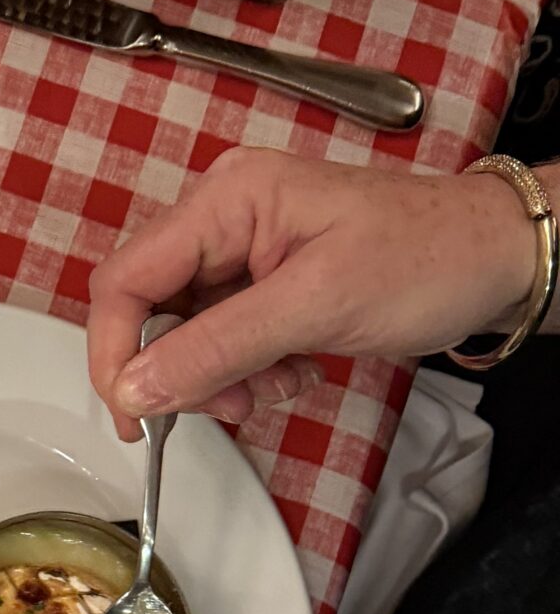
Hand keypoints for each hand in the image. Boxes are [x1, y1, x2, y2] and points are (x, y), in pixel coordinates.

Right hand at [88, 149, 542, 439]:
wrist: (498, 257)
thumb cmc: (426, 259)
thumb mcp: (315, 307)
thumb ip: (216, 348)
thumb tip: (133, 389)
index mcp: (227, 200)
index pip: (126, 278)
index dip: (115, 350)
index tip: (131, 413)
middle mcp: (225, 216)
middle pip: (151, 307)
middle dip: (181, 369)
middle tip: (230, 407)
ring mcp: (245, 247)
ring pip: (187, 330)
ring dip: (220, 376)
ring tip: (277, 387)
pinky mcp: (266, 278)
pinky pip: (224, 335)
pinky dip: (247, 368)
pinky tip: (293, 372)